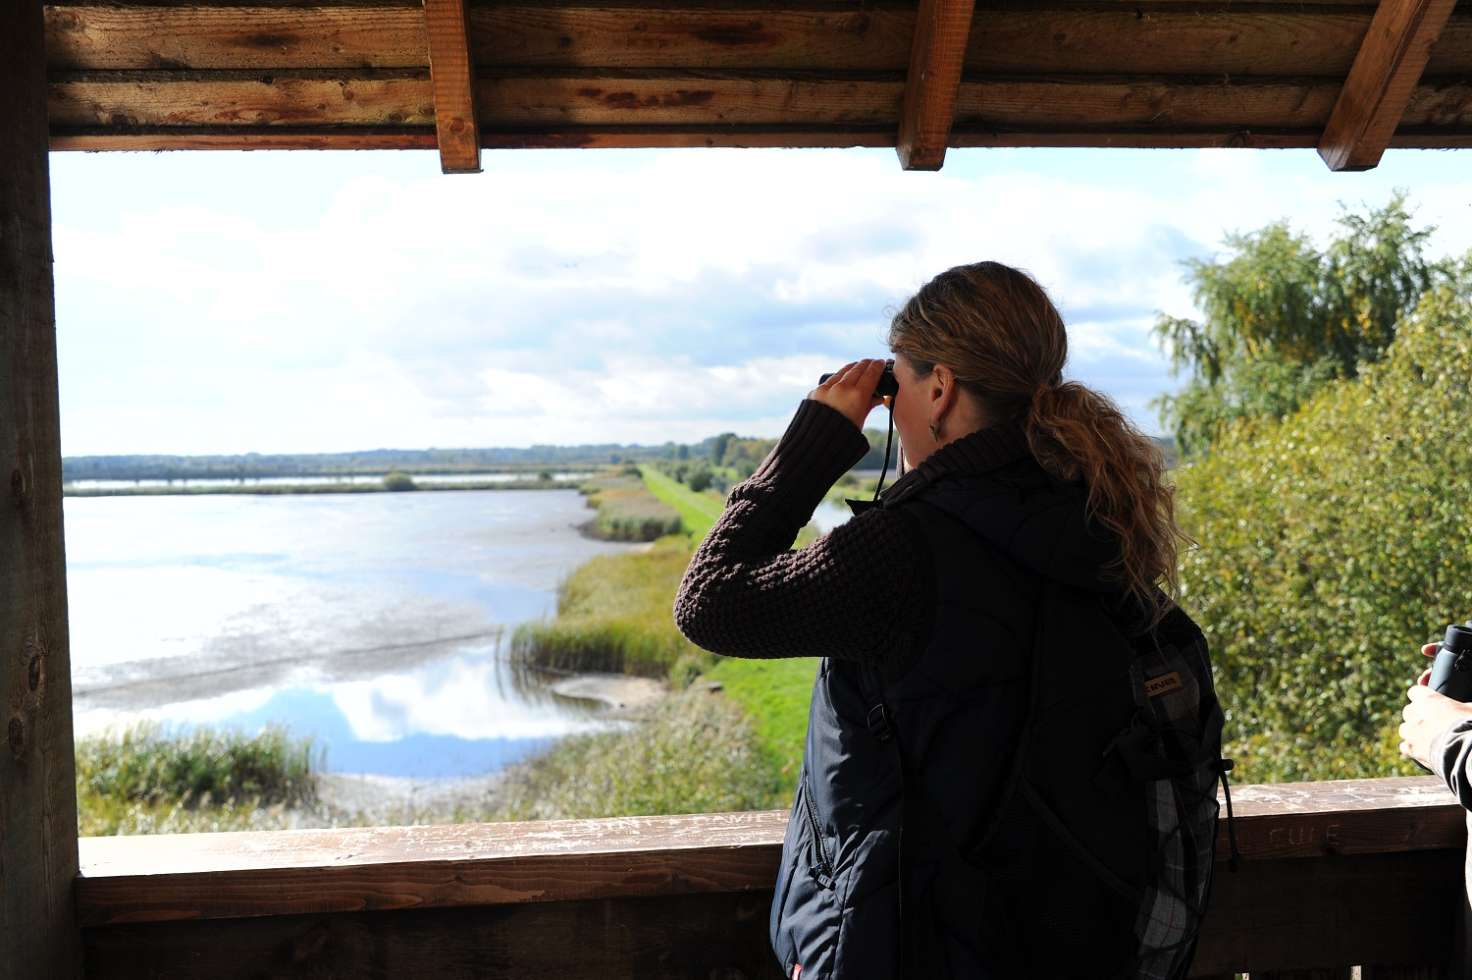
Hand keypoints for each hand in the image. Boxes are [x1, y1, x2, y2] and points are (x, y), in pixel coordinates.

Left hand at [809, 359, 886, 431]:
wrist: (816, 444)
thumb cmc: (841, 437)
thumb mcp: (860, 421)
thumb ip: (869, 405)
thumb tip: (878, 397)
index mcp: (857, 396)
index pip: (871, 374)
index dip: (878, 366)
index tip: (881, 363)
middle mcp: (842, 388)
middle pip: (858, 368)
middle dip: (866, 364)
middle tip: (872, 363)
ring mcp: (827, 388)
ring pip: (844, 371)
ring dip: (853, 368)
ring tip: (859, 367)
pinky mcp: (816, 391)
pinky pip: (832, 379)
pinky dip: (840, 376)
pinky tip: (844, 377)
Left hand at [1400, 642, 1471, 768]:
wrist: (1467, 754)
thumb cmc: (1471, 727)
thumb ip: (1466, 701)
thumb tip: (1467, 702)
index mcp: (1429, 699)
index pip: (1416, 690)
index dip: (1423, 694)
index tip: (1431, 698)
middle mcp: (1414, 713)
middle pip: (1409, 709)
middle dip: (1418, 714)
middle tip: (1434, 720)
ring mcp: (1410, 733)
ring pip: (1405, 728)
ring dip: (1414, 731)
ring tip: (1429, 736)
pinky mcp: (1410, 751)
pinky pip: (1405, 747)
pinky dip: (1412, 749)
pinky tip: (1423, 751)